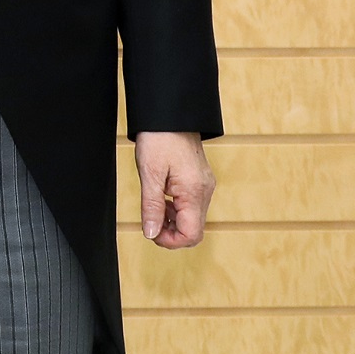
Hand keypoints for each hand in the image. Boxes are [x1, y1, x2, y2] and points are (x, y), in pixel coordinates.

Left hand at [135, 131, 214, 248]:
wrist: (170, 112)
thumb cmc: (160, 137)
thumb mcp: (150, 173)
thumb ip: (152, 207)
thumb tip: (151, 234)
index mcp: (195, 192)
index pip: (191, 235)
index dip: (170, 241)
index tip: (151, 232)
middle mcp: (205, 191)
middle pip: (194, 230)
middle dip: (171, 232)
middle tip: (150, 221)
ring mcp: (204, 185)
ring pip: (192, 218)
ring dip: (173, 220)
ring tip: (154, 205)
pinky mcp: (200, 180)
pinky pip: (192, 205)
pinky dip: (177, 208)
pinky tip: (163, 197)